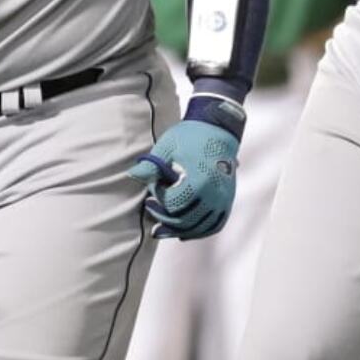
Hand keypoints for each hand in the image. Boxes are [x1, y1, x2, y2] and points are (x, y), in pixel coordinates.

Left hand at [129, 120, 238, 239]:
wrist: (218, 128)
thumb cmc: (190, 136)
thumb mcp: (167, 147)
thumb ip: (151, 166)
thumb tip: (132, 176)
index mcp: (199, 182)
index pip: (172, 205)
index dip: (158, 199)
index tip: (153, 187)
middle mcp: (214, 195)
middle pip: (184, 221)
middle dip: (164, 218)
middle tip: (150, 208)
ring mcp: (223, 200)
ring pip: (198, 228)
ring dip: (179, 230)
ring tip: (161, 227)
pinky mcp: (227, 201)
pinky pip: (214, 225)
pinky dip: (198, 231)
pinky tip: (183, 232)